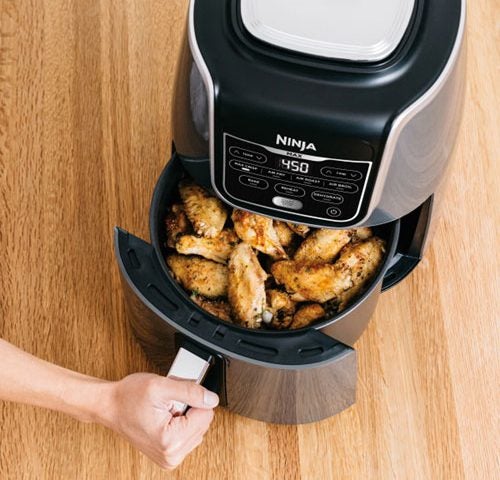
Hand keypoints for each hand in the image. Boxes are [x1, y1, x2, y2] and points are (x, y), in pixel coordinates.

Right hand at [99, 373, 218, 469]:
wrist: (110, 406)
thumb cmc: (128, 397)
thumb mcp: (160, 386)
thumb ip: (190, 391)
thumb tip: (212, 399)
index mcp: (170, 441)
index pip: (206, 415)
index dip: (193, 399)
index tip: (175, 398)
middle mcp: (171, 455)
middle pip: (203, 422)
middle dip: (189, 407)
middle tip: (167, 403)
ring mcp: (170, 457)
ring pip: (198, 428)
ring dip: (185, 414)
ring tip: (165, 409)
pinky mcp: (169, 454)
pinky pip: (189, 434)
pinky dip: (181, 421)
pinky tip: (165, 417)